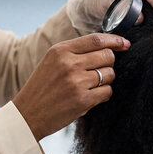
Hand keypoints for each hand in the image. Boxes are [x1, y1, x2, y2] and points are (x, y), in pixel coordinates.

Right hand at [12, 34, 129, 140]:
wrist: (27, 114)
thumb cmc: (42, 87)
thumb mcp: (52, 61)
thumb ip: (75, 52)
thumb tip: (107, 46)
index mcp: (60, 51)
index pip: (96, 39)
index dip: (115, 40)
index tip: (125, 44)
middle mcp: (69, 64)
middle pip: (107, 56)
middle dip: (108, 63)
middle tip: (98, 71)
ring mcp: (77, 82)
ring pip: (110, 74)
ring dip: (105, 80)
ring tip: (90, 86)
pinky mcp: (83, 100)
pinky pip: (107, 92)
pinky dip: (103, 94)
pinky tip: (91, 96)